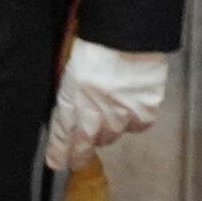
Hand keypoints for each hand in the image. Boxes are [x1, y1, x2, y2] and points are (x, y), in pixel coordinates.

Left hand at [46, 42, 169, 171]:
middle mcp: (95, 113)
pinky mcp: (144, 111)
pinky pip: (137, 126)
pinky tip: (130, 113)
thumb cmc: (95, 43)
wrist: (128, 36)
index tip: (57, 164)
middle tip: (78, 161)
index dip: (59, 152)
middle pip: (87, 142)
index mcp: (71, 99)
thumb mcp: (70, 67)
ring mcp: (121, 115)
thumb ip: (70, 92)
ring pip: (112, 136)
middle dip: (81, 153)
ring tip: (106, 124)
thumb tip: (68, 112)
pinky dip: (133, 122)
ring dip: (106, 133)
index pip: (63, 134)